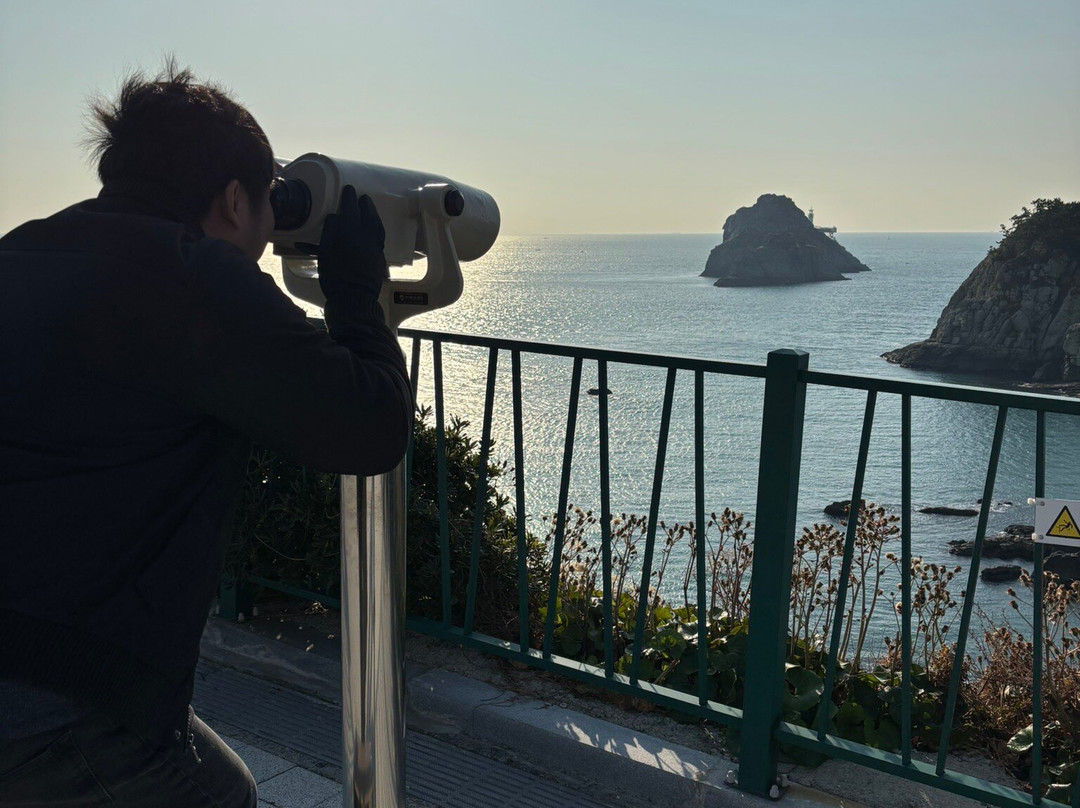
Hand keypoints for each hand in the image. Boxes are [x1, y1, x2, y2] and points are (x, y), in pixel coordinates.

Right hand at [317, 186, 387, 301]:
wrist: (355, 300)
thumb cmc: (336, 279)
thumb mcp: (325, 255)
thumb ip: (330, 234)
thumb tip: (334, 217)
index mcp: (351, 236)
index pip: (351, 211)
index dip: (350, 199)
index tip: (349, 190)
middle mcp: (367, 239)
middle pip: (368, 217)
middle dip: (365, 205)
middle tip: (362, 197)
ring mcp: (376, 249)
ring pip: (377, 227)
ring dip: (374, 215)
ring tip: (370, 209)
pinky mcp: (380, 259)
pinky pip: (380, 237)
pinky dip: (377, 228)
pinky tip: (374, 229)